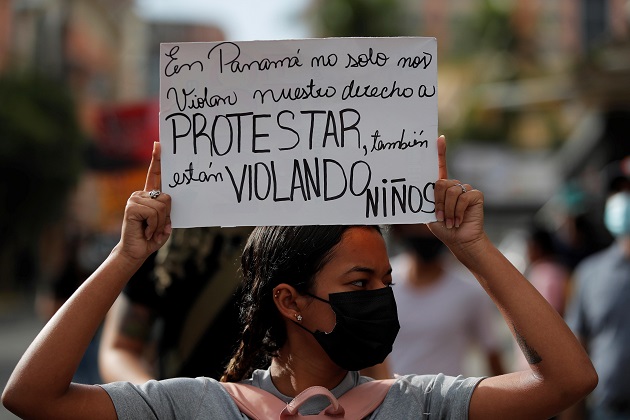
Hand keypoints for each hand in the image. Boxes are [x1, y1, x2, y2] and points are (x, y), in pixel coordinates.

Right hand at [118, 142, 171, 260]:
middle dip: (166, 216)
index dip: (157, 160)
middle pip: (167, 197)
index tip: (158, 144)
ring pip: (161, 206)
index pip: (154, 175)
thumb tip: (166, 199)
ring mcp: (134, 199)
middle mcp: (141, 194)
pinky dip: (154, 225)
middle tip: (156, 227)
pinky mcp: (131, 206)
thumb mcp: (164, 223)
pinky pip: (154, 212)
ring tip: (150, 230)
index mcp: (149, 196)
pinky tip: (145, 230)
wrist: (136, 251)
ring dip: (160, 223)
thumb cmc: (151, 238)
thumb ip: (168, 213)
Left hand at [428, 136, 485, 255]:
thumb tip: (413, 190)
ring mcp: (466, 189)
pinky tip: (459, 220)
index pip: (441, 166)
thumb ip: (427, 200)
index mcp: (442, 187)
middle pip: (441, 183)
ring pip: (451, 191)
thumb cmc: (443, 228)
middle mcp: (454, 185)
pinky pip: (463, 198)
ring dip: (448, 210)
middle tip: (441, 217)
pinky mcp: (475, 195)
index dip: (440, 152)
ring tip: (450, 221)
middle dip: (438, 202)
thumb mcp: (429, 213)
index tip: (439, 139)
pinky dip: (458, 211)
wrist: (459, 240)